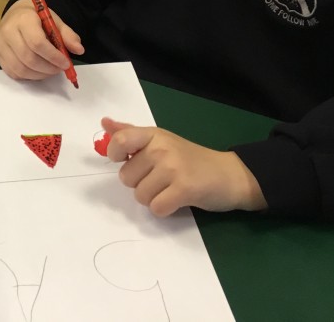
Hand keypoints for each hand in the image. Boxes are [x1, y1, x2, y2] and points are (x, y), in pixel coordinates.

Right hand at [0, 0, 83, 79]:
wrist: (15, 14)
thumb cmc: (36, 18)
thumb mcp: (54, 20)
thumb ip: (67, 35)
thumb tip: (79, 50)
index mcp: (23, 19)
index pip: (37, 43)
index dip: (53, 56)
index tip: (66, 62)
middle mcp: (7, 32)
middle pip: (29, 59)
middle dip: (48, 68)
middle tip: (60, 69)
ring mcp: (0, 45)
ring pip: (21, 69)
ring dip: (40, 74)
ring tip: (50, 70)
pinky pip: (14, 73)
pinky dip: (29, 76)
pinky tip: (38, 70)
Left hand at [102, 116, 266, 214]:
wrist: (230, 175)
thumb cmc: (191, 159)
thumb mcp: (161, 141)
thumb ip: (131, 134)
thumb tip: (104, 123)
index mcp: (153, 134)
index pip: (119, 141)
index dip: (115, 155)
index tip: (126, 161)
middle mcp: (161, 148)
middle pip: (126, 177)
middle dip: (140, 184)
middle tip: (161, 179)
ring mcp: (173, 168)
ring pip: (140, 195)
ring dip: (153, 198)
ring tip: (170, 189)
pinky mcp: (184, 189)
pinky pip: (156, 208)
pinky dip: (164, 209)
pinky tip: (177, 200)